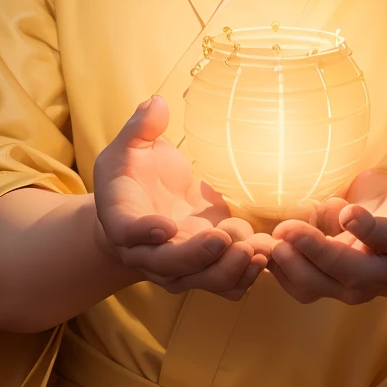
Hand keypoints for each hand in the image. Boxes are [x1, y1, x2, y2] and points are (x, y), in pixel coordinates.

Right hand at [93, 96, 269, 299]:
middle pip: (169, 265)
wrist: (141, 208)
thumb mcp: (128, 147)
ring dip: (230, 269)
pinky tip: (265, 255)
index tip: (166, 226)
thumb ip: (140, 128)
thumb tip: (157, 102)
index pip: (127, 232)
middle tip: (222, 239)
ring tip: (256, 249)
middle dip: (197, 256)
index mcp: (121, 220)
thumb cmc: (130, 174)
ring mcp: (180, 266)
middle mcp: (148, 253)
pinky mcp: (207, 267)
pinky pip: (225, 283)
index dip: (143, 233)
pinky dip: (245, 276)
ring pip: (202, 279)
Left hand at [267, 121, 386, 304]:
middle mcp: (383, 272)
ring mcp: (355, 286)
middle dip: (317, 253)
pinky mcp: (331, 287)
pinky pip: (302, 289)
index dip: (368, 228)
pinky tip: (266, 248)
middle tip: (286, 229)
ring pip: (320, 287)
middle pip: (350, 272)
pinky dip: (281, 273)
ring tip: (271, 240)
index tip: (347, 212)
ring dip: (292, 267)